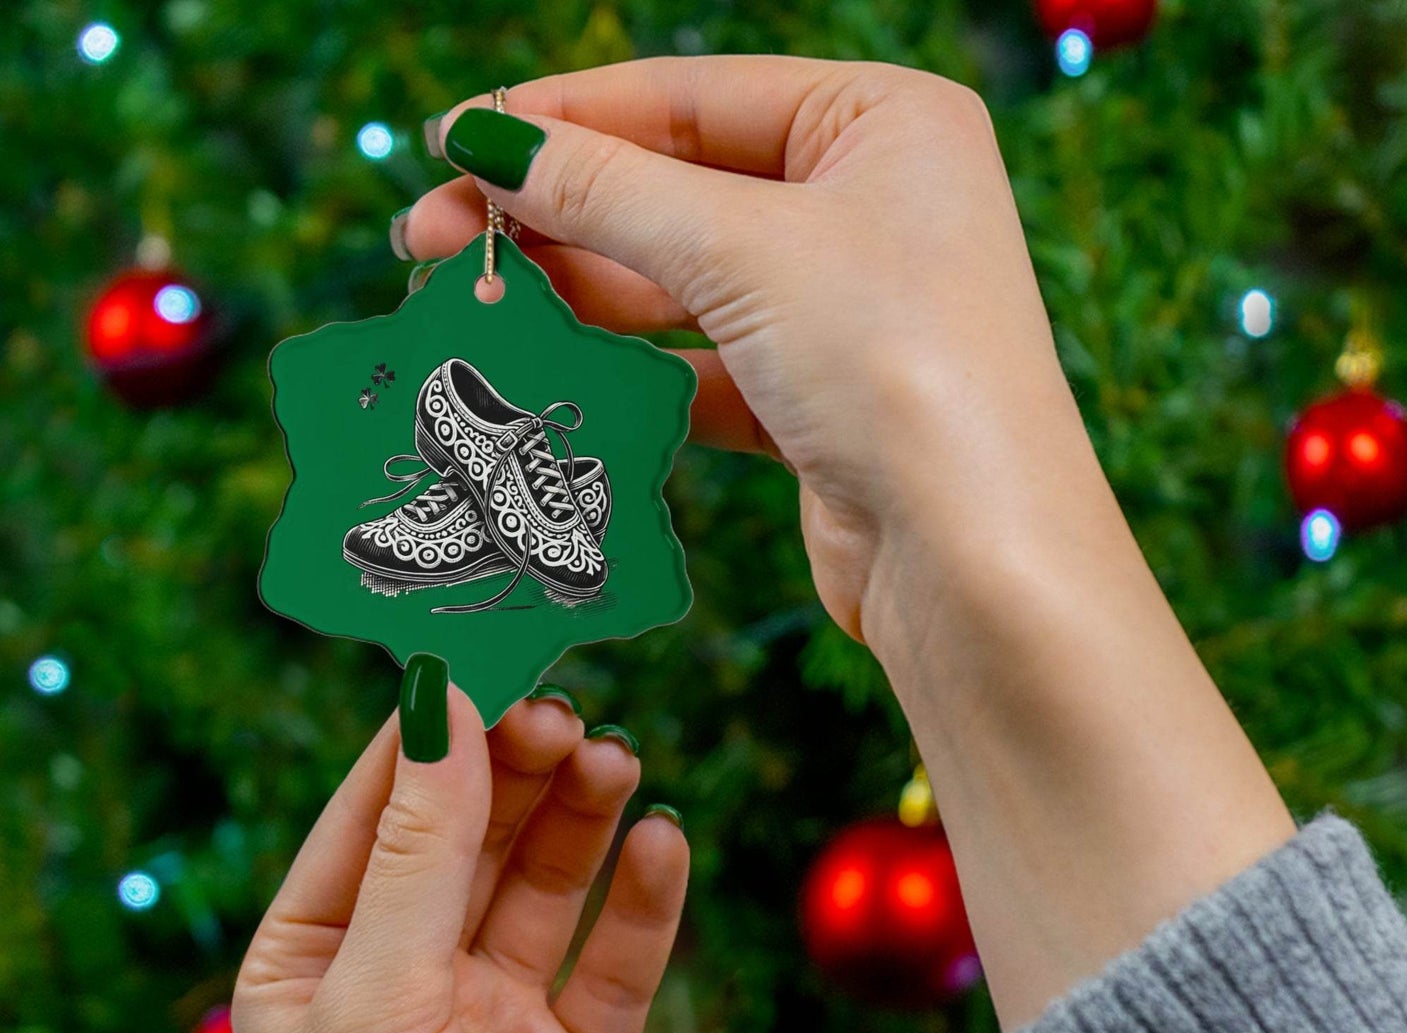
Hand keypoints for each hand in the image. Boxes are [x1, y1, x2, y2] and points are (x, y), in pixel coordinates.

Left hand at [234, 676, 686, 1032]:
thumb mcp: (376, 1000)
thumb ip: (420, 851)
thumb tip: (442, 703)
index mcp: (319, 958)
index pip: (378, 809)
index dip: (434, 730)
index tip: (491, 651)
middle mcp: (408, 979)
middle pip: (473, 836)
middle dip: (518, 768)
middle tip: (569, 710)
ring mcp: (497, 1021)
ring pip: (548, 885)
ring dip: (583, 819)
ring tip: (618, 760)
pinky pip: (617, 962)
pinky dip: (643, 901)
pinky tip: (663, 843)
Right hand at [403, 56, 1088, 641]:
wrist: (973, 559)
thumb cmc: (895, 366)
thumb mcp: (743, 250)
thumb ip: (608, 191)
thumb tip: (486, 142)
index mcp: (883, 121)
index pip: (691, 97)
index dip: (563, 118)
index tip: (452, 141)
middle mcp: (870, 205)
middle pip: (678, 189)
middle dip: (554, 212)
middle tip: (430, 238)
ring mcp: (845, 309)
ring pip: (683, 282)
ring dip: (580, 292)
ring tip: (471, 301)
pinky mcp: (818, 402)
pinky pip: (703, 365)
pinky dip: (633, 369)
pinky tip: (556, 369)